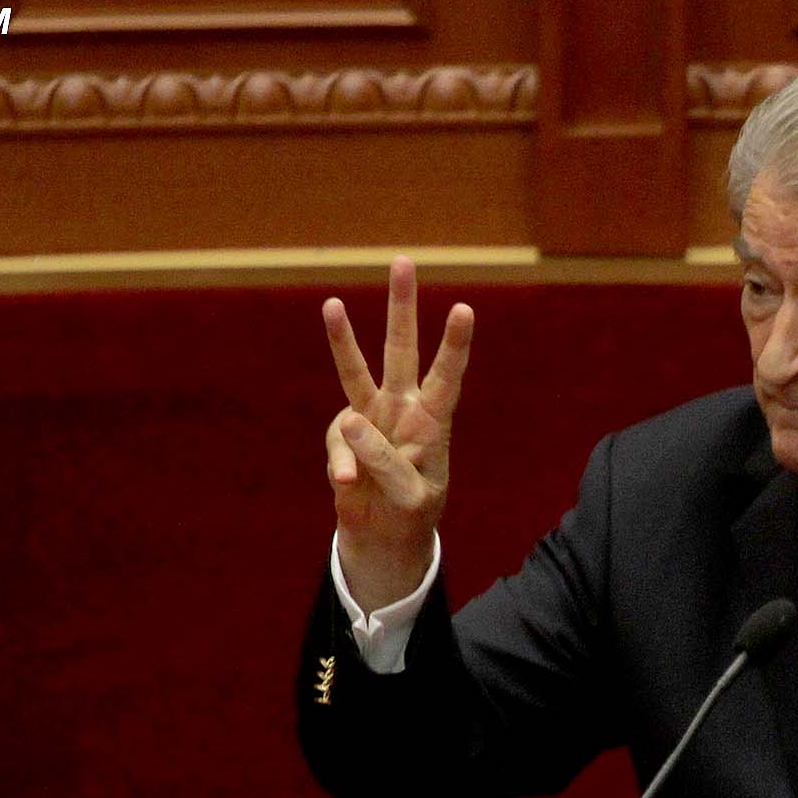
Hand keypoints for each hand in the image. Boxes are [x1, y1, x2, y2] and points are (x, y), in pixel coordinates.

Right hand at [322, 255, 474, 610]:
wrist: (384, 535)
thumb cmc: (411, 512)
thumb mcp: (410, 496)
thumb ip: (385, 462)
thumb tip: (351, 423)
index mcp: (433, 420)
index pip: (447, 376)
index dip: (454, 346)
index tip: (464, 310)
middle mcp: (401, 407)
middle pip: (401, 350)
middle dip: (401, 308)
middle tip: (403, 261)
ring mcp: (369, 417)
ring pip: (355, 370)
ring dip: (343, 338)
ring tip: (332, 304)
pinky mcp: (343, 436)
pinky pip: (338, 444)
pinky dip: (342, 465)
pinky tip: (350, 484)